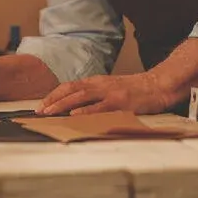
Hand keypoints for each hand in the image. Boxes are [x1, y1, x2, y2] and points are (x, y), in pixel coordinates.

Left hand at [40, 72, 175, 115]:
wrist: (158, 85)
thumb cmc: (136, 90)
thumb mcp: (112, 89)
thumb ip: (96, 96)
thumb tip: (77, 107)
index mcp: (97, 82)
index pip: (70, 86)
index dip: (54, 95)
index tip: (42, 105)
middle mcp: (100, 84)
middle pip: (71, 89)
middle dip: (52, 100)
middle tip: (39, 111)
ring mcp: (110, 92)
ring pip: (81, 96)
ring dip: (63, 104)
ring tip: (49, 112)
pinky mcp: (120, 102)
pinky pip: (99, 107)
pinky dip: (85, 111)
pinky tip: (75, 116)